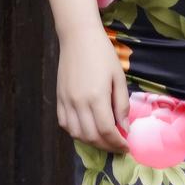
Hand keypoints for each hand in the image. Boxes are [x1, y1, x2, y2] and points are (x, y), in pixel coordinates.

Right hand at [56, 26, 129, 151]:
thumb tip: (124, 128)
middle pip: (91, 136)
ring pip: (76, 134)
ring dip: (91, 142)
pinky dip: (76, 132)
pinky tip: (87, 130)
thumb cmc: (103, 54)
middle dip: (107, 146)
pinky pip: (64, 124)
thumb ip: (122, 105)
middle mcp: (78, 102)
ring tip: (104, 140)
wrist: (78, 37)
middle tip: (118, 146)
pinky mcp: (59, 98)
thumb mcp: (119, 77)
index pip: (106, 130)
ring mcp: (66, 101)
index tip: (126, 146)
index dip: (118, 143)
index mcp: (96, 96)